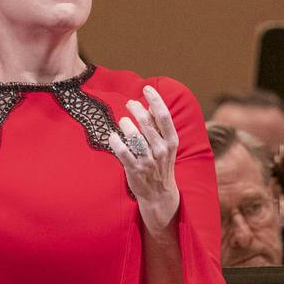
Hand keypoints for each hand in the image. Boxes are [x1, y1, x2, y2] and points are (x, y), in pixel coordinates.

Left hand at [108, 85, 179, 232]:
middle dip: (136, 108)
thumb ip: (159, 127)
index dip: (155, 99)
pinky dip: (116, 142)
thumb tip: (151, 105)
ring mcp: (148, 161)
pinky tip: (112, 136)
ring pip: (134, 136)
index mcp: (171, 141)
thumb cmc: (161, 165)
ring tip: (123, 121)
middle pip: (147, 122)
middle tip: (129, 103)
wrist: (159, 195)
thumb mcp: (167, 146)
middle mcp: (161, 150)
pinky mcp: (135, 170)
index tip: (146, 88)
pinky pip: (123, 152)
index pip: (164, 116)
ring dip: (126, 124)